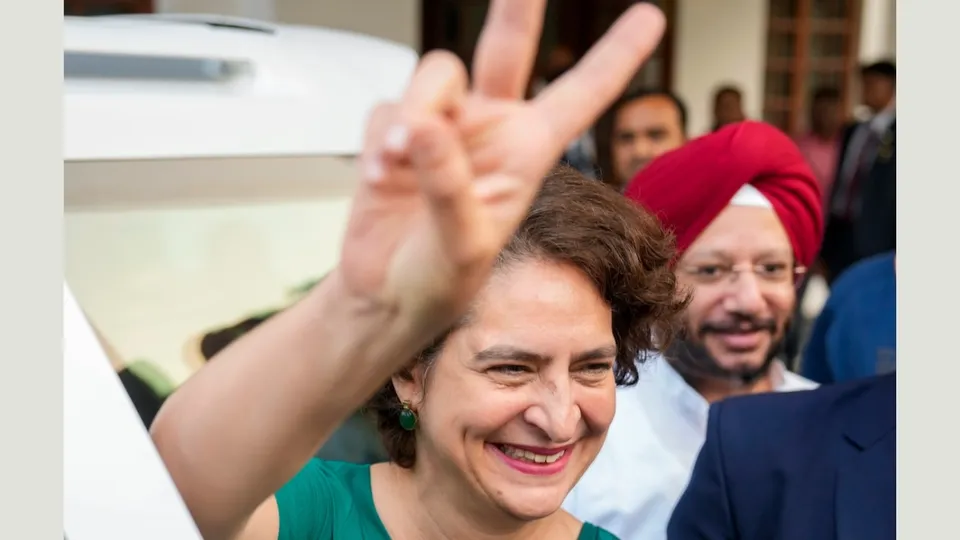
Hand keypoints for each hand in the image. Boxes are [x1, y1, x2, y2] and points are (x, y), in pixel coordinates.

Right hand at [336, 0, 665, 341]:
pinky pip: (384, 107)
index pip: (580, 95)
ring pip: (432, 76)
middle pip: (506, 50)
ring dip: (411, 113)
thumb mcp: (463, 245)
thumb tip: (421, 126)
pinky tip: (380, 179)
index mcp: (527, 152)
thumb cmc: (441, 280)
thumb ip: (449, 185)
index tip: (650, 17)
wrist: (385, 293)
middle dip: (515, 11)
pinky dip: (375, 141)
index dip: (615, 56)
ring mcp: (442, 126)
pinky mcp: (395, 131)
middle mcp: (489, 128)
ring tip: (395, 164)